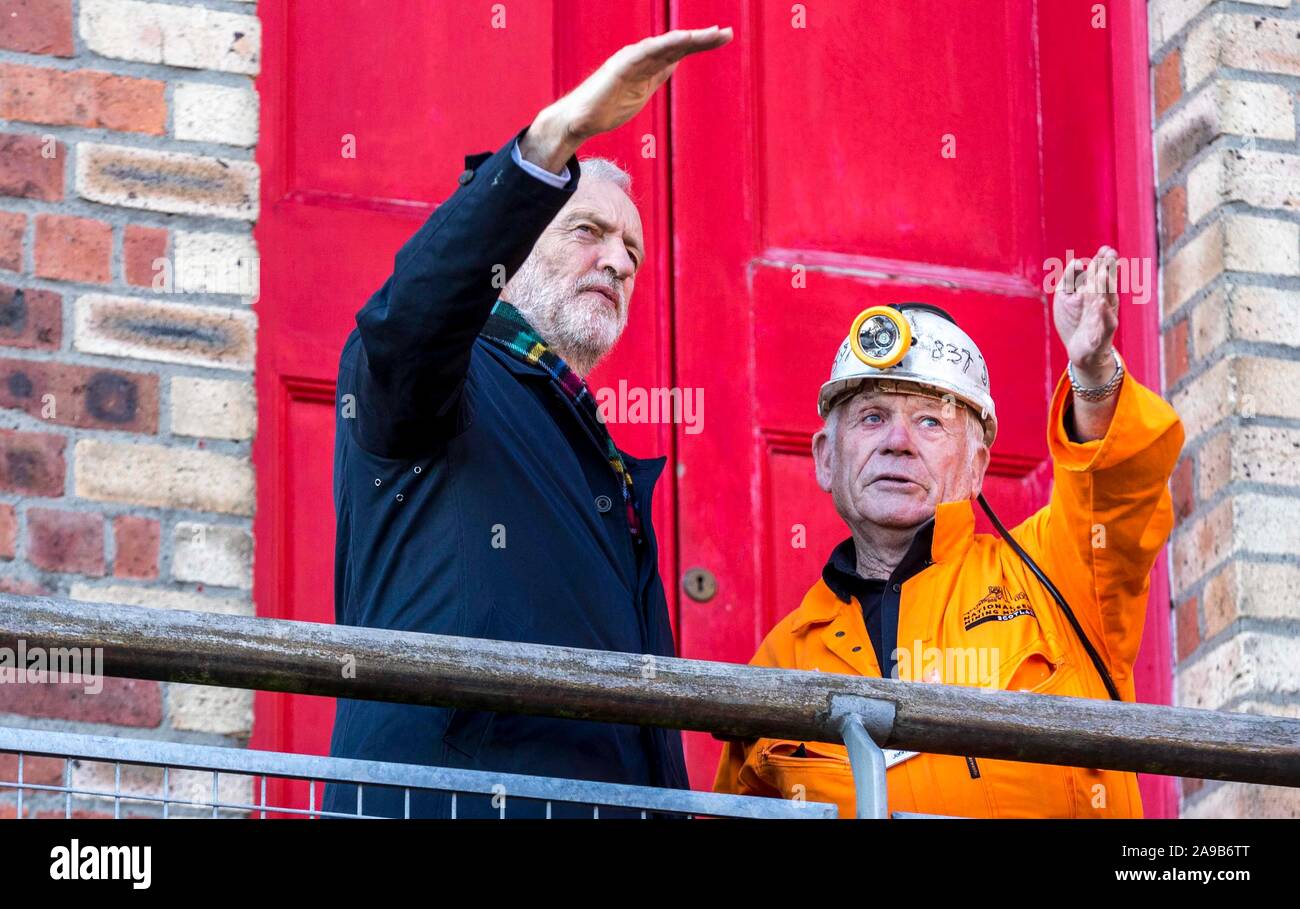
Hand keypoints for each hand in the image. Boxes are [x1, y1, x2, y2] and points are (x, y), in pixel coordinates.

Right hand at [520, 26, 732, 172]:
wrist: (580, 121)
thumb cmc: (607, 107)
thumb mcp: (643, 91)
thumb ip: (657, 75)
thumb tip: (675, 61)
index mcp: (647, 63)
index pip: (679, 50)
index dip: (701, 43)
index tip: (723, 37)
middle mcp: (640, 56)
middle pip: (677, 44)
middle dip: (702, 38)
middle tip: (727, 32)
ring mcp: (630, 59)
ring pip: (665, 45)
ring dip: (689, 39)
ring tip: (712, 34)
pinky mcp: (620, 67)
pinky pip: (646, 53)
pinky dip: (664, 45)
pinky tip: (682, 40)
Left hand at [1052, 245, 1119, 385]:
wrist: (1079, 351)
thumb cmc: (1073, 321)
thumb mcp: (1065, 297)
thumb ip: (1069, 279)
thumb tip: (1078, 262)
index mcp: (1094, 292)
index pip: (1100, 273)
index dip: (1102, 262)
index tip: (1104, 249)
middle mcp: (1102, 302)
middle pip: (1105, 283)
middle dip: (1107, 268)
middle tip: (1110, 253)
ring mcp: (1103, 317)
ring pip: (1107, 299)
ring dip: (1106, 286)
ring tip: (1104, 273)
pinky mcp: (1103, 333)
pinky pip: (1106, 322)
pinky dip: (1104, 313)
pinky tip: (1100, 303)